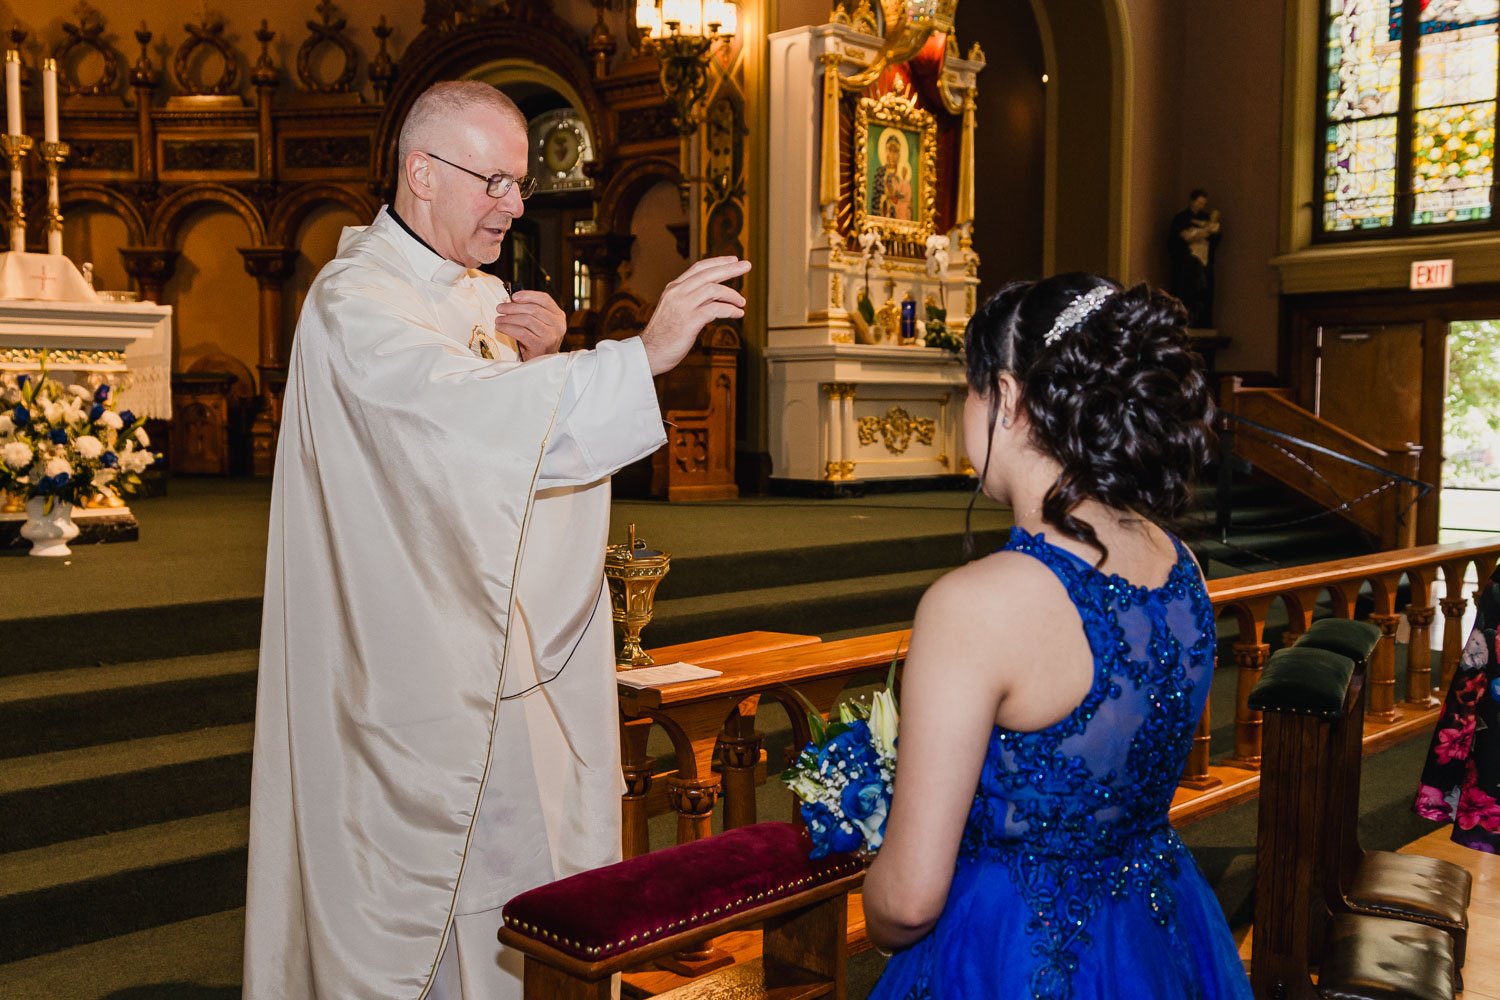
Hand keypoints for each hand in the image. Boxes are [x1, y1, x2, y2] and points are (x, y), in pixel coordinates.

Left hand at [495, 291, 566, 360]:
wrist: (541, 364)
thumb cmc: (537, 342)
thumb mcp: (539, 324)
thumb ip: (531, 312)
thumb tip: (512, 301)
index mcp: (558, 317)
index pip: (545, 299)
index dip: (528, 295)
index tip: (514, 296)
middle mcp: (558, 326)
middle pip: (533, 309)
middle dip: (513, 307)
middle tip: (500, 308)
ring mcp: (551, 336)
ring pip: (526, 320)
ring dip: (508, 318)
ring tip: (499, 319)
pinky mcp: (541, 346)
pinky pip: (521, 333)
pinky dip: (508, 328)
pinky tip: (501, 328)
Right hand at [639, 256, 750, 375]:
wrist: (649, 353)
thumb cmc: (664, 335)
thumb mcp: (676, 310)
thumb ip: (692, 300)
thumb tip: (716, 297)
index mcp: (674, 288)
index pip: (699, 268)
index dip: (717, 262)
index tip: (733, 260)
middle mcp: (677, 293)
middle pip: (708, 274)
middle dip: (730, 269)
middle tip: (747, 265)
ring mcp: (683, 306)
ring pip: (713, 289)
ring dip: (732, 295)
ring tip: (742, 302)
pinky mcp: (689, 321)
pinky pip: (715, 310)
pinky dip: (730, 310)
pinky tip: (738, 314)